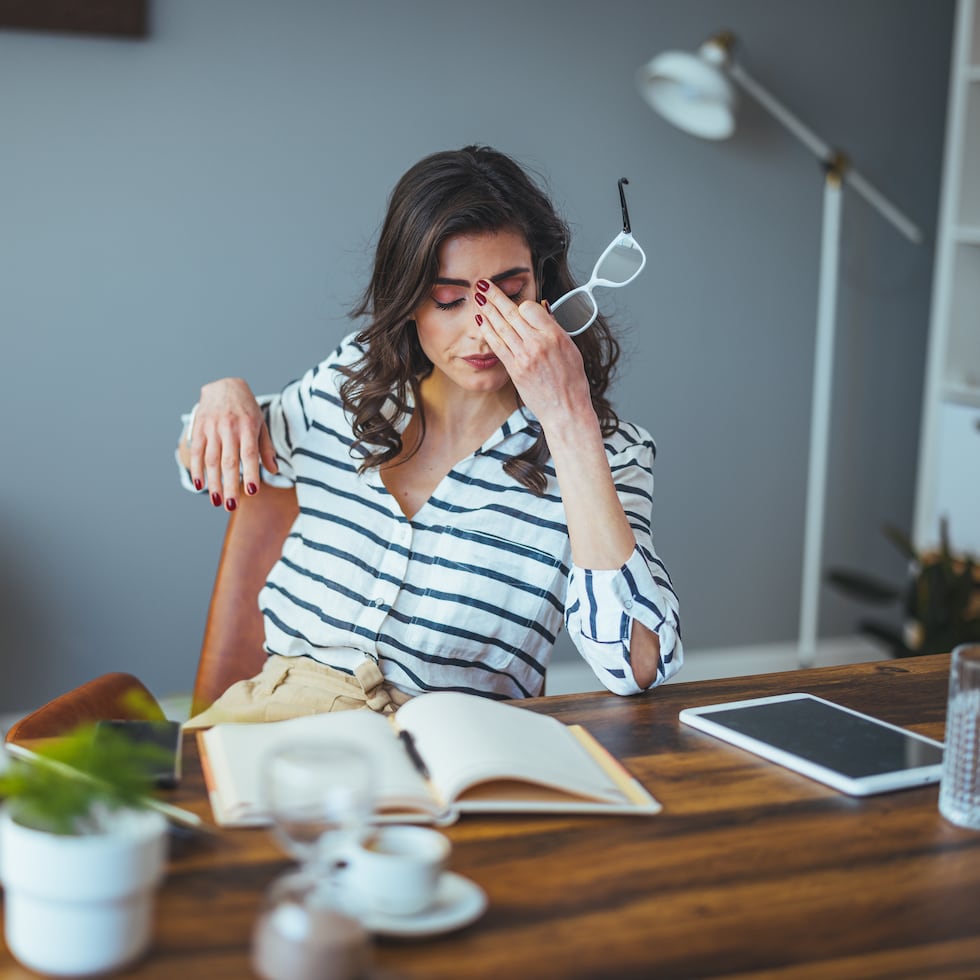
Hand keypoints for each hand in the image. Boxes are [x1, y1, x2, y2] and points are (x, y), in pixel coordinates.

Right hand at [183, 378, 276, 508]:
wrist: (224, 385)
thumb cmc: (246, 409)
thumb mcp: (261, 423)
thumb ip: (266, 448)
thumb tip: (274, 471)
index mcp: (248, 427)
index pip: (250, 454)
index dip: (251, 473)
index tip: (252, 491)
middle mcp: (230, 428)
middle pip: (229, 462)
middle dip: (230, 485)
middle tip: (231, 506)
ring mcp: (212, 428)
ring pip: (211, 460)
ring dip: (214, 482)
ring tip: (217, 501)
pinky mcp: (199, 428)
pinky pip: (197, 451)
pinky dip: (197, 468)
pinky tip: (200, 484)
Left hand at [474, 279, 593, 433]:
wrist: (566, 410)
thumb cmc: (572, 382)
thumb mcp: (572, 349)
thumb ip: (555, 328)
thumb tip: (543, 310)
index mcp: (555, 336)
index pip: (531, 308)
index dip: (522, 304)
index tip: (518, 303)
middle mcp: (538, 344)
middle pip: (512, 313)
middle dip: (495, 296)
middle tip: (483, 284)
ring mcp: (524, 357)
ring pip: (501, 327)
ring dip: (487, 310)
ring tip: (477, 297)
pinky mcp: (514, 370)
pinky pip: (497, 345)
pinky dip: (488, 331)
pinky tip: (480, 321)